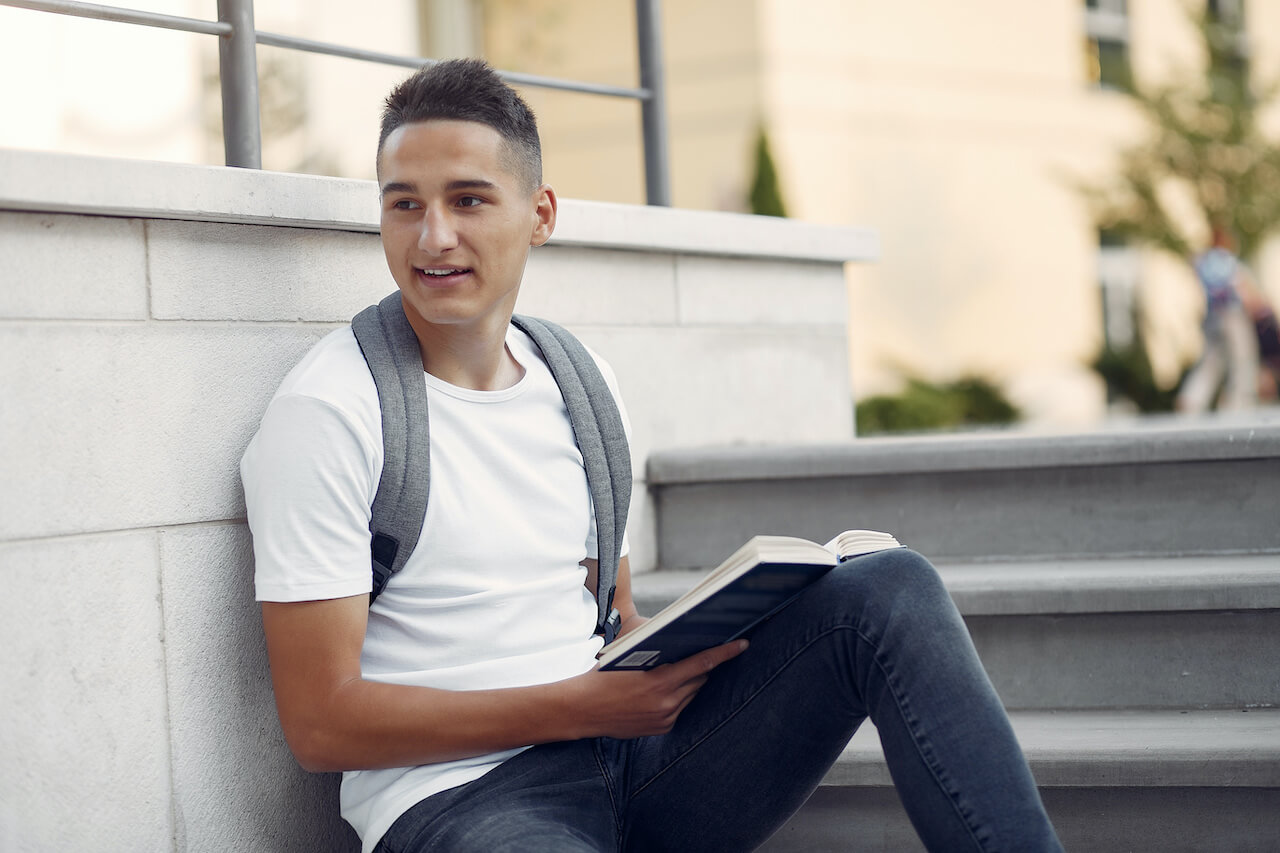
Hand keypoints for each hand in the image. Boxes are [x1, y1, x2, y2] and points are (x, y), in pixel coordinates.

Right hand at [570, 640, 748, 738]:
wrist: (581, 710)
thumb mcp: (629, 658)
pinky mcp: (661, 728)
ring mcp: (665, 718)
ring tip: (688, 667)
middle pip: (700, 678)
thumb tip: (681, 644)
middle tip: (715, 648)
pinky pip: (680, 708)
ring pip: (692, 694)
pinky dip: (679, 696)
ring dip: (692, 681)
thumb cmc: (602, 677)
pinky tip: (669, 688)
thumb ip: (657, 655)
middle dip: (706, 664)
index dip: (725, 653)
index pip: (702, 663)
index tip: (743, 644)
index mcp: (660, 680)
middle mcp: (667, 702)